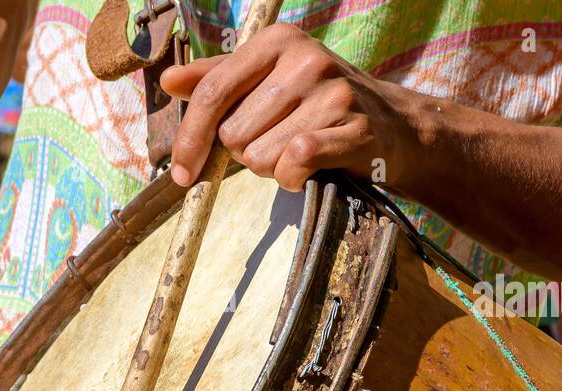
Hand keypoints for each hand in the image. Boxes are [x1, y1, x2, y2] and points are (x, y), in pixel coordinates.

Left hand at [161, 23, 417, 190]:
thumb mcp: (266, 80)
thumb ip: (217, 80)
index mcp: (277, 42)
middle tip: (277, 139)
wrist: (391, 123)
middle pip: (234, 133)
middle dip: (247, 150)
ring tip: (298, 148)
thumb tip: (170, 81)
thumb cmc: (314, 102)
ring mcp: (332, 92)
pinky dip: (293, 177)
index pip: (212, 92)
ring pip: (260, 156)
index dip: (190, 138)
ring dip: (272, 166)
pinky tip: (308, 167)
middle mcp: (305, 59)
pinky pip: (294, 164)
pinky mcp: (353, 128)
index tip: (181, 173)